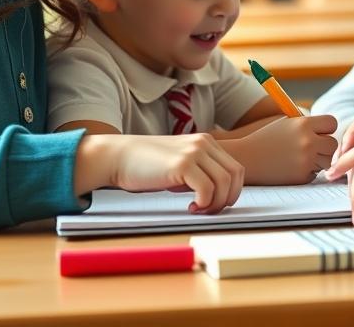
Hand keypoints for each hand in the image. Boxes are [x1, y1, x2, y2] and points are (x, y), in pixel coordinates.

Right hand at [74, 133, 244, 212]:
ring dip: (215, 203)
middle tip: (208, 211)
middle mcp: (203, 143)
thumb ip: (199, 172)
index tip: (214, 204)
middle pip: (235, 176)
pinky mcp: (182, 164)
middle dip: (227, 199)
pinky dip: (204, 203)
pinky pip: (207, 189)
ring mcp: (194, 152)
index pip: (236, 169)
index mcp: (206, 142)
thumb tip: (216, 195)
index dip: (231, 191)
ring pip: (224, 183)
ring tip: (197, 210)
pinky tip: (190, 207)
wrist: (118, 157)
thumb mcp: (180, 164)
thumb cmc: (146, 165)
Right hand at [223, 115, 337, 184]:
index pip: (331, 123)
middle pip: (332, 144)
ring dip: (318, 160)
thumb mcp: (286, 124)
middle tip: (311, 147)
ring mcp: (306, 160)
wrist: (247, 158)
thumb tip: (330, 130)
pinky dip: (307, 171)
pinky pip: (315, 173)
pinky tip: (291, 167)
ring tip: (299, 156)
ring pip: (327, 161)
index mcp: (303, 124)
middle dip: (324, 146)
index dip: (326, 128)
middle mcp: (307, 142)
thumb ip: (308, 125)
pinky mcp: (302, 176)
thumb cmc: (266, 138)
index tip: (320, 132)